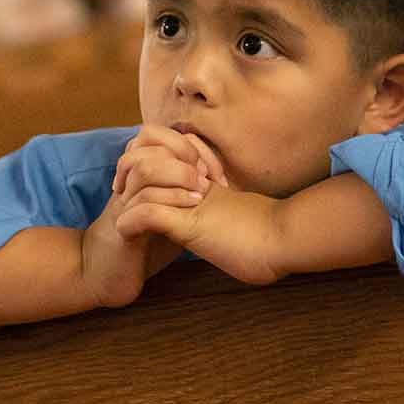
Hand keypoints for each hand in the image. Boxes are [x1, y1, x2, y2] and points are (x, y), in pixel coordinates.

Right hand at [79, 126, 222, 306]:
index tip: (215, 172)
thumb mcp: (174, 211)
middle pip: (148, 136)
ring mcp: (124, 200)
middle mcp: (129, 178)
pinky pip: (143, 201)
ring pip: (144, 166)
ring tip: (201, 192)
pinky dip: (172, 199)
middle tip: (207, 176)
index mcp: (140, 171)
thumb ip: (187, 192)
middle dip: (185, 151)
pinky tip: (192, 208)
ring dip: (179, 174)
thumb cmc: (147, 245)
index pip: (160, 133)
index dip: (191, 145)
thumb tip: (218, 180)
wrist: (110, 276)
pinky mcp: (123, 224)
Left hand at [117, 181, 287, 285]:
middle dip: (131, 173)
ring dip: (127, 196)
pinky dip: (132, 221)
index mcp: (209, 189)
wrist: (289, 239)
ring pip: (146, 183)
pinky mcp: (191, 224)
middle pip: (152, 162)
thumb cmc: (275, 241)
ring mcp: (193, 205)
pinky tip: (122, 230)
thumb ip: (235, 225)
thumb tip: (247, 239)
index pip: (171, 164)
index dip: (152, 170)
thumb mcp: (248, 227)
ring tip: (115, 211)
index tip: (136, 187)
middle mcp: (197, 190)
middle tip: (119, 189)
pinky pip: (150, 214)